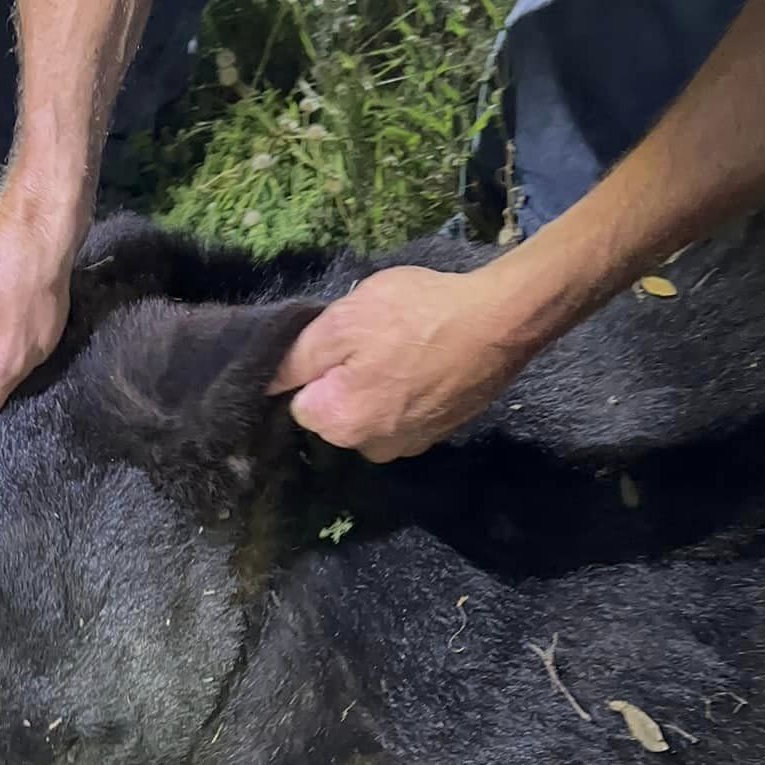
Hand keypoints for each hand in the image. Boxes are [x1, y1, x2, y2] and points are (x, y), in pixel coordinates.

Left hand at [269, 263, 544, 461]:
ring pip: (369, 413)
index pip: (299, 402)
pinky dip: (407, 394)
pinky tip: (425, 364)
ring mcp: (408, 446)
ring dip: (377, 387)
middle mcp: (369, 448)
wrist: (499, 324)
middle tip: (373, 339)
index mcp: (338, 424)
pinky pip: (403, 415)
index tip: (338, 343)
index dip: (314, 368)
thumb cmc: (415, 316)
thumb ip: (296, 359)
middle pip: (335, 412)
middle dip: (344, 380)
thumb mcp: (342, 321)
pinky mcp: (437, 435)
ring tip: (403, 350)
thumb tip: (266, 384)